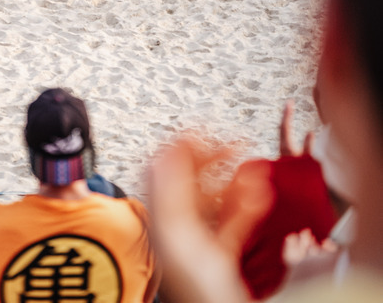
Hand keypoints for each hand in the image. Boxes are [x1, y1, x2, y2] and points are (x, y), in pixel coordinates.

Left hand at [147, 139, 271, 302]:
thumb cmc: (195, 290)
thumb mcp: (179, 231)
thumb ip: (172, 187)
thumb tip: (171, 144)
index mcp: (158, 220)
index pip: (162, 168)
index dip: (184, 145)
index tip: (207, 131)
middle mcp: (173, 231)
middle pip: (190, 182)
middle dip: (216, 160)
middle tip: (237, 146)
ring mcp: (196, 246)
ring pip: (214, 202)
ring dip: (236, 183)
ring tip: (255, 171)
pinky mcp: (218, 261)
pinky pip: (230, 226)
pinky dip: (245, 208)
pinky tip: (260, 196)